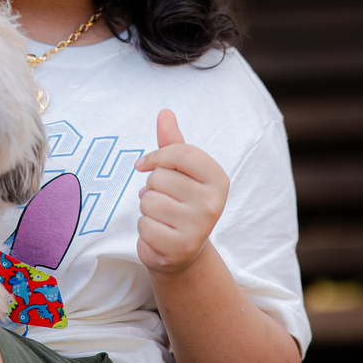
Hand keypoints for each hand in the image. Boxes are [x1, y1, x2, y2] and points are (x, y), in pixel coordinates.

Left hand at [133, 109, 229, 274]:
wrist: (183, 250)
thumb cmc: (179, 202)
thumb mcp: (179, 172)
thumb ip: (172, 144)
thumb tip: (165, 112)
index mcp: (218, 179)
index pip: (181, 152)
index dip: (156, 156)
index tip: (145, 164)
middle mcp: (213, 203)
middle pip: (159, 177)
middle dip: (152, 187)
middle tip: (165, 200)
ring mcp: (198, 227)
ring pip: (148, 200)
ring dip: (147, 208)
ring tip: (162, 216)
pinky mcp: (180, 247)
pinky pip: (144, 225)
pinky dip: (145, 229)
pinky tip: (159, 234)